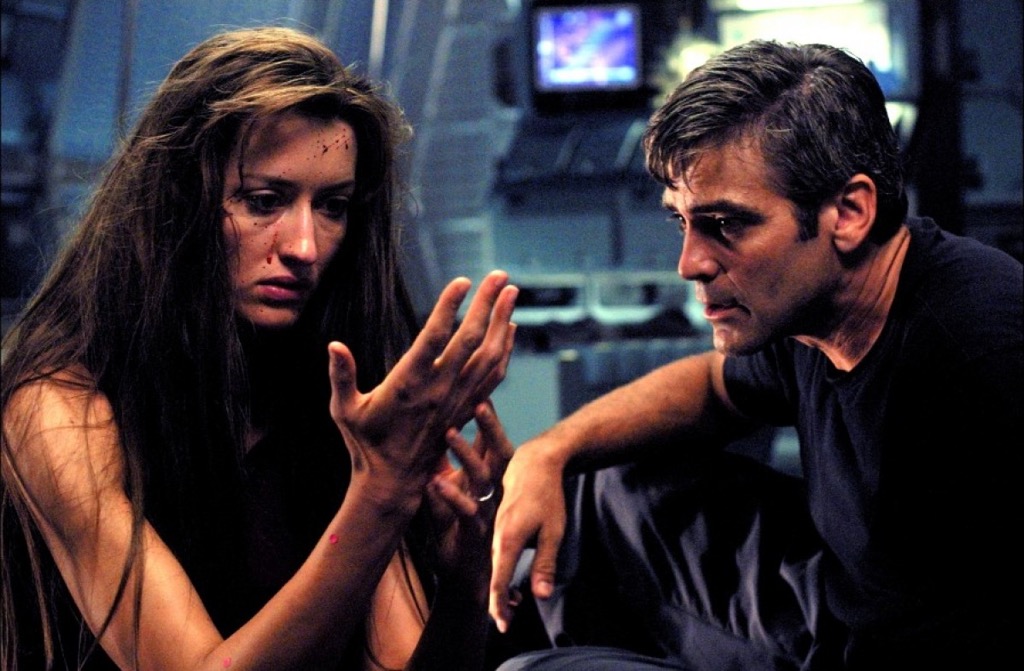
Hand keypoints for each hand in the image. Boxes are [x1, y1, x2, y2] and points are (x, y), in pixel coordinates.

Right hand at [328, 271, 517, 511]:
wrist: (394, 482)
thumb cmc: (365, 443)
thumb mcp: (344, 411)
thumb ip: (341, 376)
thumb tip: (334, 345)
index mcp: (409, 384)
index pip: (434, 338)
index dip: (449, 308)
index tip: (462, 281)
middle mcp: (439, 389)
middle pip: (470, 340)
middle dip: (488, 304)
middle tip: (499, 274)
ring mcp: (457, 399)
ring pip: (489, 356)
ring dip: (502, 322)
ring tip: (512, 292)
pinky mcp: (467, 408)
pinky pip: (493, 375)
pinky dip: (505, 350)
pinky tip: (510, 328)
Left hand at [428, 400, 514, 587]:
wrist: (464, 578)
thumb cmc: (454, 531)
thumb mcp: (444, 492)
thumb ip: (439, 467)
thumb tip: (427, 436)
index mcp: (485, 478)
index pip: (490, 440)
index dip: (487, 416)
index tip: (479, 387)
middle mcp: (491, 490)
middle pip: (498, 451)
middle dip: (490, 426)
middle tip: (479, 399)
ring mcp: (487, 510)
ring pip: (484, 477)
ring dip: (466, 454)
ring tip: (449, 433)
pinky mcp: (476, 532)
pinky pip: (466, 510)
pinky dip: (451, 495)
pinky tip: (436, 482)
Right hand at [489, 436, 567, 633]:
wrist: (534, 461)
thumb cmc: (547, 496)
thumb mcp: (553, 531)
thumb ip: (544, 564)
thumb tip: (542, 596)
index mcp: (507, 541)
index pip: (499, 582)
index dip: (500, 607)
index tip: (503, 628)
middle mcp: (496, 537)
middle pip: (494, 576)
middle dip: (499, 601)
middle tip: (505, 624)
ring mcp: (496, 528)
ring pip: (495, 563)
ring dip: (500, 586)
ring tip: (510, 607)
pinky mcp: (499, 522)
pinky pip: (498, 551)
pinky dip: (502, 568)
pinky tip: (510, 576)